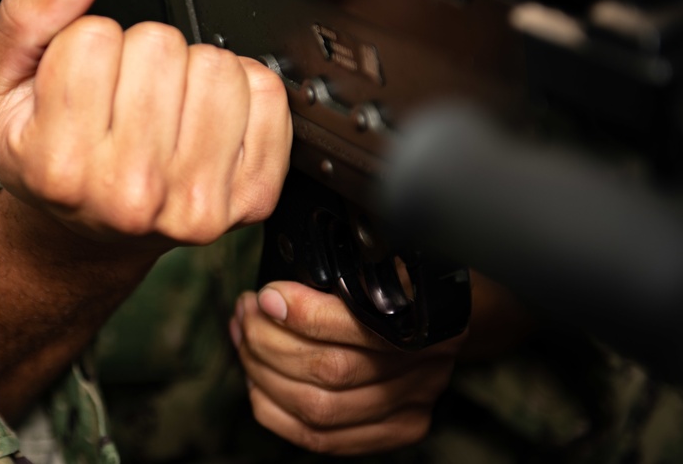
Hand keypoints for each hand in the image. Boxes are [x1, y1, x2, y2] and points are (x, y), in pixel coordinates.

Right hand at [0, 0, 291, 251]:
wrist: (94, 231)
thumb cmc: (48, 158)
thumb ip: (24, 20)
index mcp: (61, 166)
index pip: (94, 37)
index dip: (86, 43)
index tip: (81, 81)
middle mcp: (131, 193)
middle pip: (161, 45)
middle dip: (141, 55)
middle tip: (124, 96)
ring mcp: (196, 202)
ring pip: (218, 66)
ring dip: (192, 72)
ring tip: (165, 109)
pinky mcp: (250, 197)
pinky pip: (268, 95)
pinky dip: (242, 92)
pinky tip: (205, 122)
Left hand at [230, 281, 465, 455]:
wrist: (449, 309)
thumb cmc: (407, 273)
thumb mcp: (388, 254)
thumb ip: (346, 265)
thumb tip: (281, 279)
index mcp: (427, 315)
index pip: (353, 327)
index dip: (300, 314)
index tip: (266, 295)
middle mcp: (424, 366)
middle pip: (328, 372)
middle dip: (268, 341)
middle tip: (246, 313)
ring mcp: (411, 404)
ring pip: (317, 409)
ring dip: (263, 373)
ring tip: (244, 338)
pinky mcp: (396, 429)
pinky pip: (320, 438)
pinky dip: (275, 410)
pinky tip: (257, 380)